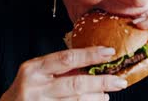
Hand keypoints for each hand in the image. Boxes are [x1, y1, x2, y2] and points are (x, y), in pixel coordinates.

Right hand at [0, 46, 127, 100]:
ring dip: (95, 98)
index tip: (109, 52)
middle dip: (100, 82)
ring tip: (106, 94)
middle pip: (75, 84)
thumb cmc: (27, 88)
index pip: (66, 58)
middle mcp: (35, 87)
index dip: (89, 54)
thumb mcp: (38, 73)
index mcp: (34, 69)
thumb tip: (94, 61)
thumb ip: (61, 68)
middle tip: (119, 81)